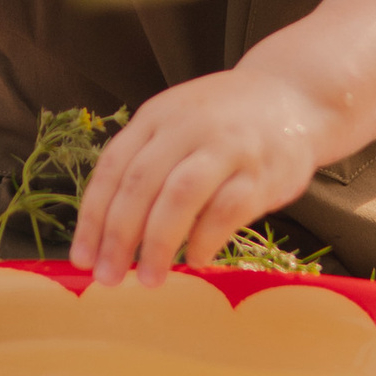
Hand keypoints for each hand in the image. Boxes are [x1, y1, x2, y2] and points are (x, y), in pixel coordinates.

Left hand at [71, 69, 326, 285]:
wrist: (294, 96)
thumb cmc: (225, 122)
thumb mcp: (177, 124)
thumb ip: (146, 163)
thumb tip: (107, 233)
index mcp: (157, 116)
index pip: (113, 168)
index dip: (93, 216)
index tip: (81, 258)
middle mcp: (188, 127)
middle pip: (141, 184)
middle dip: (119, 237)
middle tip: (108, 278)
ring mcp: (227, 147)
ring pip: (180, 196)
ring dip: (158, 243)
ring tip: (149, 279)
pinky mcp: (262, 171)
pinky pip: (227, 210)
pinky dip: (205, 239)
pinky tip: (195, 260)